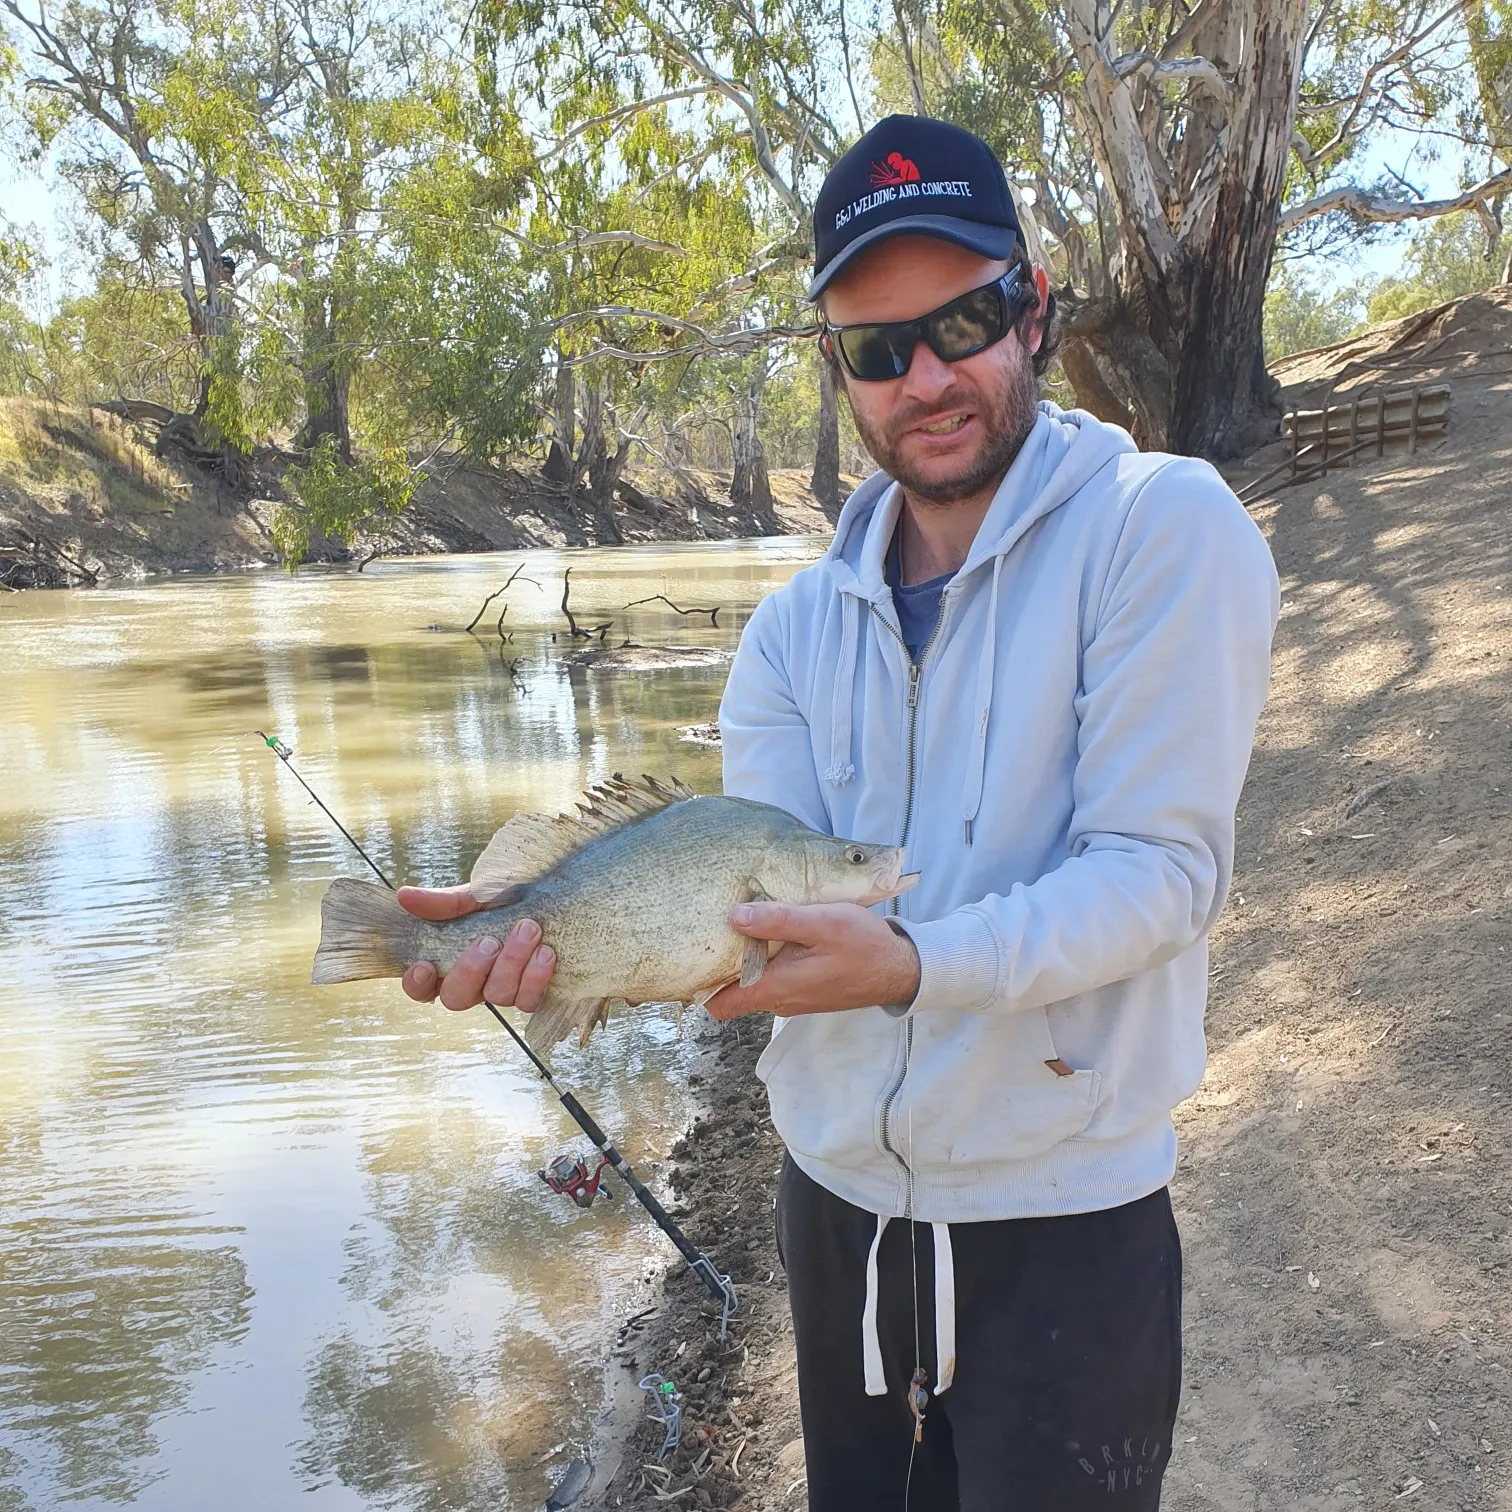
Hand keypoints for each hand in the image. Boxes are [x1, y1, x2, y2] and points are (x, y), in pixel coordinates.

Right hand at [396, 884, 555, 1013]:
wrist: (550, 897)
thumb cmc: (504, 900)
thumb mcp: (474, 896)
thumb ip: (442, 902)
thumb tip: (404, 896)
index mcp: (449, 961)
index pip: (421, 987)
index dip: (417, 983)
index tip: (425, 964)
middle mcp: (472, 983)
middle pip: (456, 998)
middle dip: (471, 969)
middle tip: (489, 941)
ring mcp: (501, 991)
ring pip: (497, 997)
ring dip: (511, 963)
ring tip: (528, 930)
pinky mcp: (530, 994)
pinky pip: (528, 1001)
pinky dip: (536, 977)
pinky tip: (546, 953)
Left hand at [705, 901, 920, 1021]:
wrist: (901, 969)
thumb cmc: (863, 946)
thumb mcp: (821, 923)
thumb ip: (778, 920)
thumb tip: (734, 915)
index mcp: (777, 987)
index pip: (719, 1004)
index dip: (700, 983)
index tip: (695, 953)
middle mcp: (780, 1000)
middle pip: (732, 992)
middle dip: (721, 965)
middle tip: (714, 929)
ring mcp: (793, 998)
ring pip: (753, 984)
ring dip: (746, 960)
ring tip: (742, 925)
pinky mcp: (806, 990)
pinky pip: (774, 980)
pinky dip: (766, 961)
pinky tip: (773, 934)